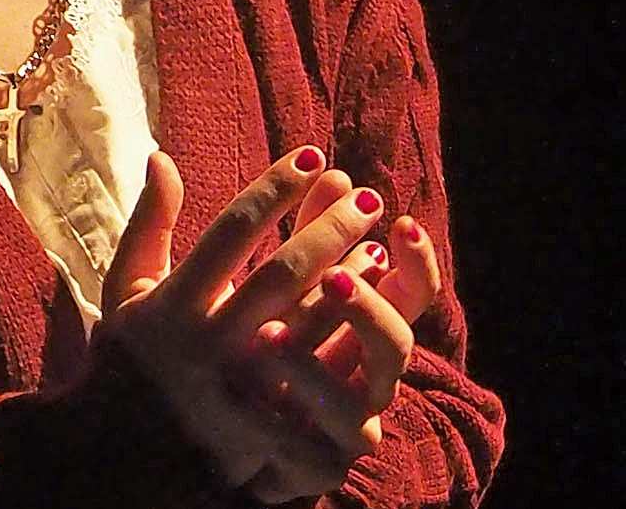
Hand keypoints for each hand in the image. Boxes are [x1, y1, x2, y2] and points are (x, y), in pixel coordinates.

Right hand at [95, 148, 435, 500]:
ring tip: (378, 242)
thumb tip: (162, 157)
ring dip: (352, 278)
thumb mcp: (126, 291)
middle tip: (366, 197)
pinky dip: (350, 337)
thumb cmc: (127, 361)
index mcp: (172, 305)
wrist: (117, 459)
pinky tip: (370, 303)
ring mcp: (240, 393)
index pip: (233, 231)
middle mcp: (207, 345)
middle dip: (330, 228)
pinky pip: (321, 380)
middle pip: (285, 273)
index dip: (276, 188)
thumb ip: (149, 226)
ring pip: (313, 324)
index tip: (313, 156)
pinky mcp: (265, 431)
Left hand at [237, 200, 441, 502]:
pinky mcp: (316, 465)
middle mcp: (365, 371)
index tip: (399, 222)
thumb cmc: (240, 345)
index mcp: (360, 323)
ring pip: (354, 406)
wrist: (209, 435)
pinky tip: (250, 403)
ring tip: (268, 336)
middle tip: (333, 276)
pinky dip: (285, 426)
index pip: (410, 288)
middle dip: (368, 304)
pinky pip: (314, 452)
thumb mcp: (247, 280)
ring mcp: (346, 420)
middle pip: (395, 340)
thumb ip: (281, 225)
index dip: (416, 259)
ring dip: (320, 367)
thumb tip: (315, 161)